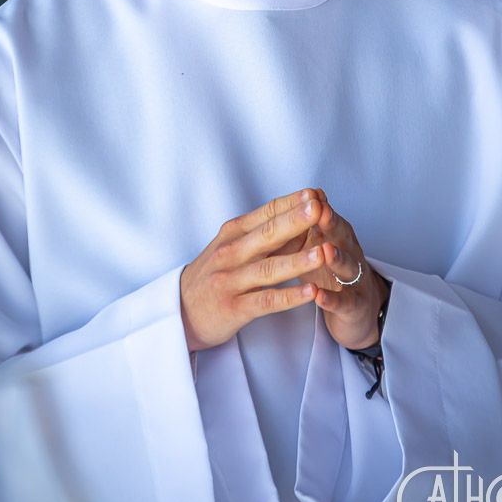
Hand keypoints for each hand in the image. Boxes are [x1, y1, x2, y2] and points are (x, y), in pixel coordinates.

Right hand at [180, 188, 328, 351]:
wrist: (179, 309)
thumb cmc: (214, 273)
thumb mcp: (233, 246)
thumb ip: (265, 234)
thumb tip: (303, 217)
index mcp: (233, 233)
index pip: (266, 214)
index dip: (291, 203)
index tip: (316, 193)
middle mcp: (231, 253)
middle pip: (268, 235)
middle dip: (295, 222)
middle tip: (319, 208)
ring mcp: (231, 281)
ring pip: (269, 269)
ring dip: (298, 261)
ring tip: (323, 252)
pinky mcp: (234, 308)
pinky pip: (266, 301)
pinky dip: (289, 297)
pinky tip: (310, 292)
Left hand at [298, 197, 389, 350]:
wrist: (360, 310)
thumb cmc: (333, 273)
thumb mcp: (321, 245)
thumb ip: (313, 224)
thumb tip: (306, 194)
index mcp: (339, 239)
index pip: (330, 219)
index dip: (320, 208)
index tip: (309, 194)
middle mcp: (350, 255)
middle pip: (342, 237)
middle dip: (332, 223)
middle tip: (320, 211)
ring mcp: (355, 281)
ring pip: (347, 267)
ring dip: (336, 258)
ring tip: (324, 250)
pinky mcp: (354, 307)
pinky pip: (343, 302)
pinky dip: (331, 299)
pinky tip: (318, 295)